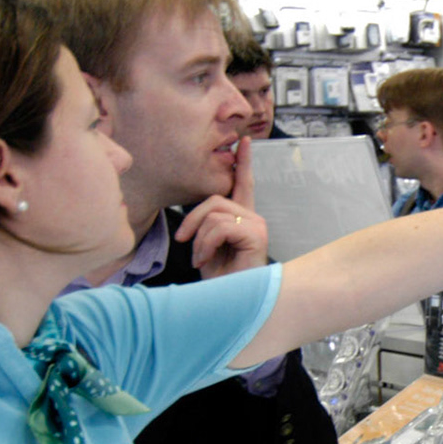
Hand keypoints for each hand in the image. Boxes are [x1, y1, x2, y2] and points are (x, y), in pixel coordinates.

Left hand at [174, 138, 267, 278]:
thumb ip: (206, 224)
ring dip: (199, 239)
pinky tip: (207, 261)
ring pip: (214, 214)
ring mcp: (257, 225)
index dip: (243, 162)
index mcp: (242, 218)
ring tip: (201, 259)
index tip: (243, 141)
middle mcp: (253, 218)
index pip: (243, 184)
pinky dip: (206, 245)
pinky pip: (220, 227)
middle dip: (193, 219)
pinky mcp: (256, 235)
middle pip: (215, 199)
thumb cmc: (220, 278)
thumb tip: (196, 215)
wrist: (231, 301)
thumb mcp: (206, 245)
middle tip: (185, 241)